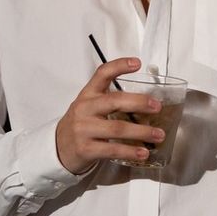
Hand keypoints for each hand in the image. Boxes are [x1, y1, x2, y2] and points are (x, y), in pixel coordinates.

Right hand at [54, 57, 166, 173]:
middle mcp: (85, 109)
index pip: (102, 74)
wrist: (58, 148)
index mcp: (88, 95)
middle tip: (157, 106)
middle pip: (114, 101)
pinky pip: (112, 149)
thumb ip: (111, 100)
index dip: (119, 66)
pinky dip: (130, 151)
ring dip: (142, 132)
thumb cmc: (81, 124)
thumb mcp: (90, 106)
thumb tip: (147, 101)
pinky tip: (143, 152)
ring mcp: (83, 129)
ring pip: (117, 128)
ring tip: (158, 134)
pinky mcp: (85, 149)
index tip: (137, 63)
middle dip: (139, 103)